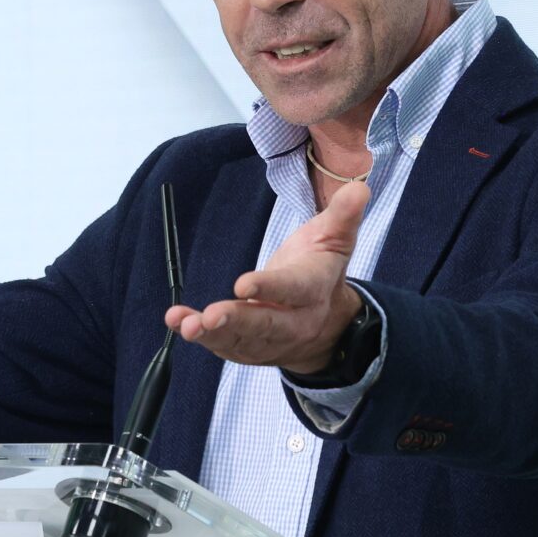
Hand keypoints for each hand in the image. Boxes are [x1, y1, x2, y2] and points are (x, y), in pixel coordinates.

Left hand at [165, 179, 370, 371]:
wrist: (327, 325)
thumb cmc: (321, 270)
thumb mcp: (336, 238)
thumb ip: (344, 215)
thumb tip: (359, 188)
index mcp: (313, 289)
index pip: (292, 289)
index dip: (269, 289)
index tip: (242, 284)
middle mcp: (293, 321)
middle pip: (265, 325)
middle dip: (237, 322)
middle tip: (210, 317)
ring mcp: (270, 340)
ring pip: (241, 340)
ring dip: (212, 335)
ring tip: (187, 325)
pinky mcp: (250, 349)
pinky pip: (225, 346)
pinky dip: (202, 337)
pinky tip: (178, 322)